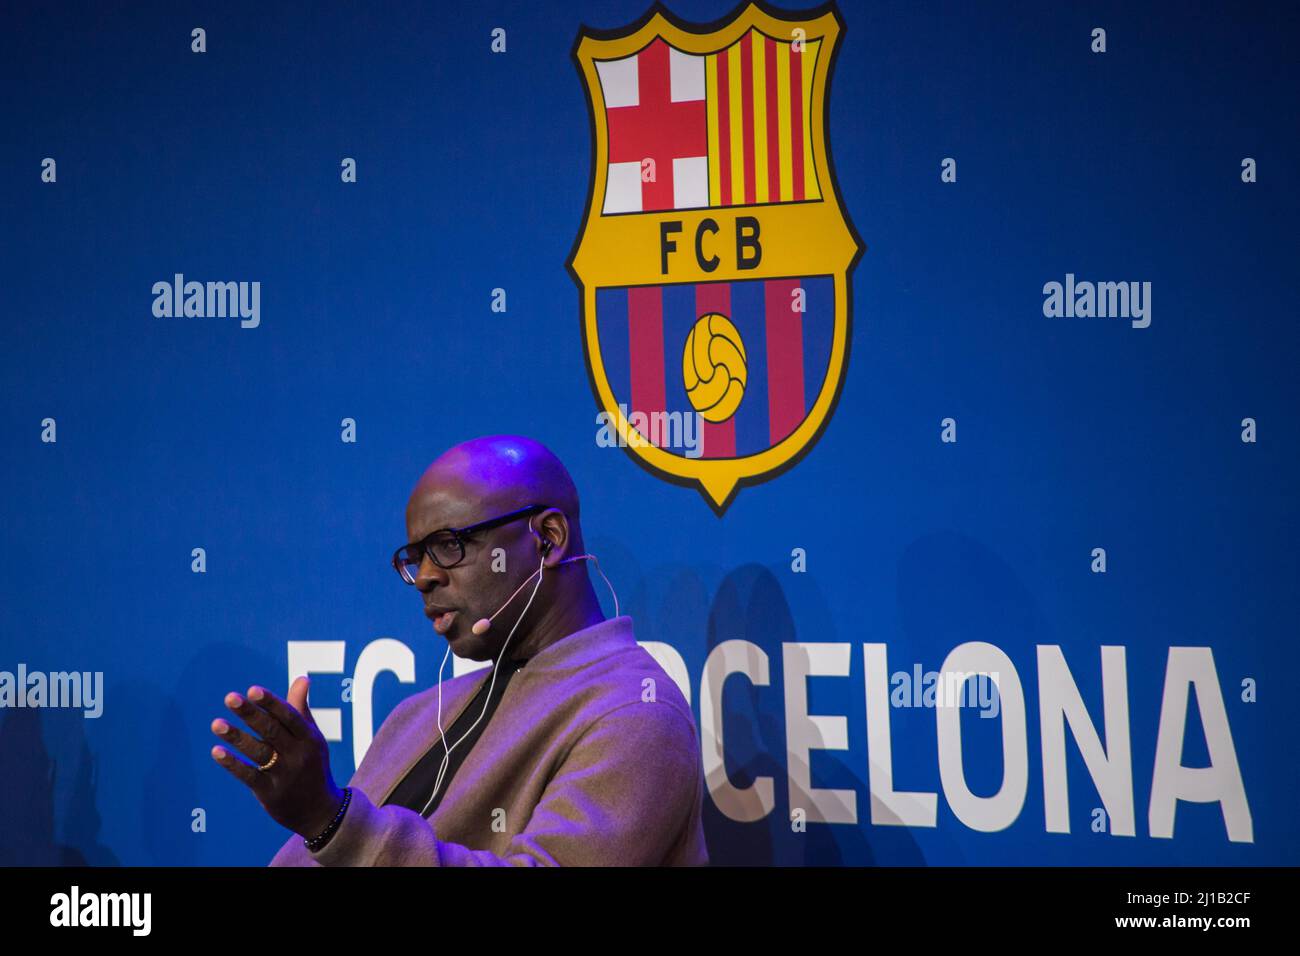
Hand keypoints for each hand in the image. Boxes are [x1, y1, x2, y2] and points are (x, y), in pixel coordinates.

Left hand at [211, 677, 344, 837]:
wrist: (320, 810)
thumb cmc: (312, 765)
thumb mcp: (312, 738)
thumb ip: (301, 709)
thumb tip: (302, 678)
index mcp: (309, 738)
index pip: (289, 716)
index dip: (271, 702)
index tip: (252, 689)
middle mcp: (298, 755)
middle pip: (272, 731)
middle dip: (250, 713)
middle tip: (229, 697)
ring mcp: (284, 775)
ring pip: (258, 752)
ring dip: (236, 737)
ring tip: (216, 724)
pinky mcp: (270, 793)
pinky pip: (249, 775)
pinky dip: (233, 764)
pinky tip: (217, 752)